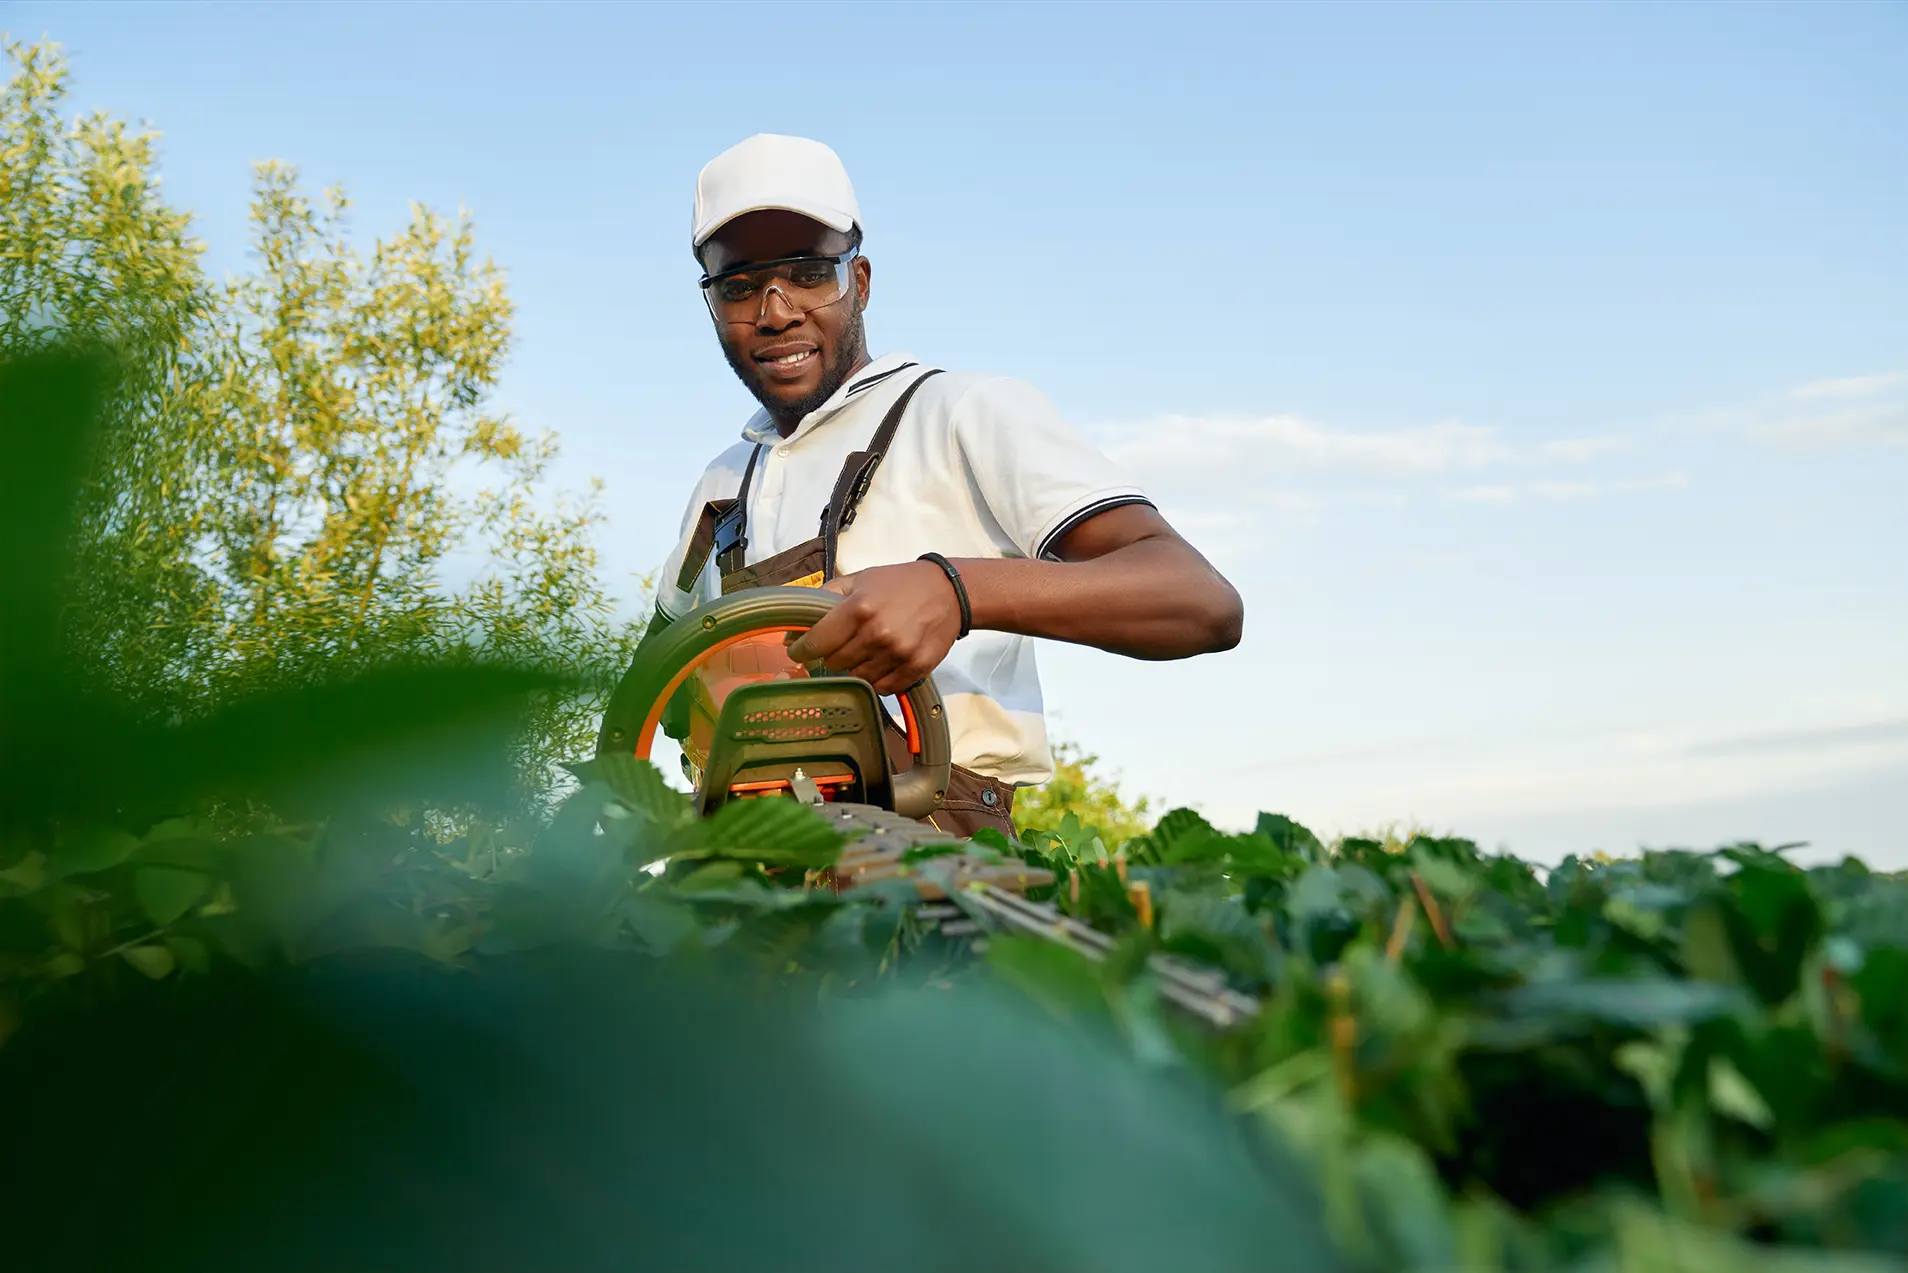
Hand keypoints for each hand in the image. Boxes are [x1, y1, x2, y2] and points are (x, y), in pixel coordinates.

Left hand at [784, 561, 963, 694]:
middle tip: (842, 644)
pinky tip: (882, 662)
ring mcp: (897, 654)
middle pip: (835, 663)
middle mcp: (876, 634)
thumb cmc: (898, 584)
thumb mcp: (859, 580)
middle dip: (833, 655)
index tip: (799, 651)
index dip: (802, 649)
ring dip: (856, 667)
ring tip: (867, 650)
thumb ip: (824, 600)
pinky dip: (877, 679)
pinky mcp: (915, 669)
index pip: (817, 642)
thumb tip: (792, 628)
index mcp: (858, 608)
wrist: (948, 592)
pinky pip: (882, 688)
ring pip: (857, 678)